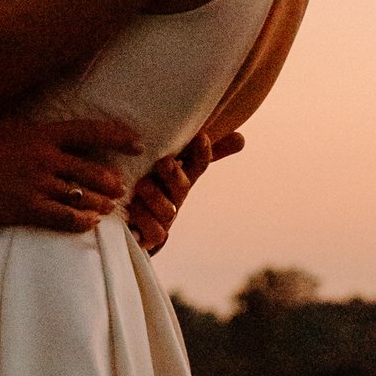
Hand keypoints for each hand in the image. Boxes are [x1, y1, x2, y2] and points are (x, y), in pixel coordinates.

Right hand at [0, 114, 139, 235]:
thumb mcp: (1, 117)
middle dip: (111, 181)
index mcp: (42, 133)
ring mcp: (37, 185)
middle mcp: (46, 158)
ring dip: (100, 203)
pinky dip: (80, 221)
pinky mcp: (26, 208)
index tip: (136, 143)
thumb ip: (25, 117)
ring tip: (108, 208)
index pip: (90, 133)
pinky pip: (63, 217)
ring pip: (82, 197)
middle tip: (121, 187)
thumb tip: (38, 111)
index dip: (118, 137)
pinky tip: (89, 223)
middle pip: (92, 171)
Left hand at [124, 129, 243, 257]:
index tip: (200, 137)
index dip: (203, 152)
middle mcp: (176, 199)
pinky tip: (133, 210)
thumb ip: (196, 150)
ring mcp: (165, 219)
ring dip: (155, 198)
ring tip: (141, 185)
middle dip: (174, 175)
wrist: (135, 226)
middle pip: (183, 187)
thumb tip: (242, 139)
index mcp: (182, 178)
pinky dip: (143, 222)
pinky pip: (154, 234)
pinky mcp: (151, 237)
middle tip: (163, 162)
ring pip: (167, 211)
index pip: (199, 164)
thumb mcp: (170, 164)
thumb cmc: (155, 187)